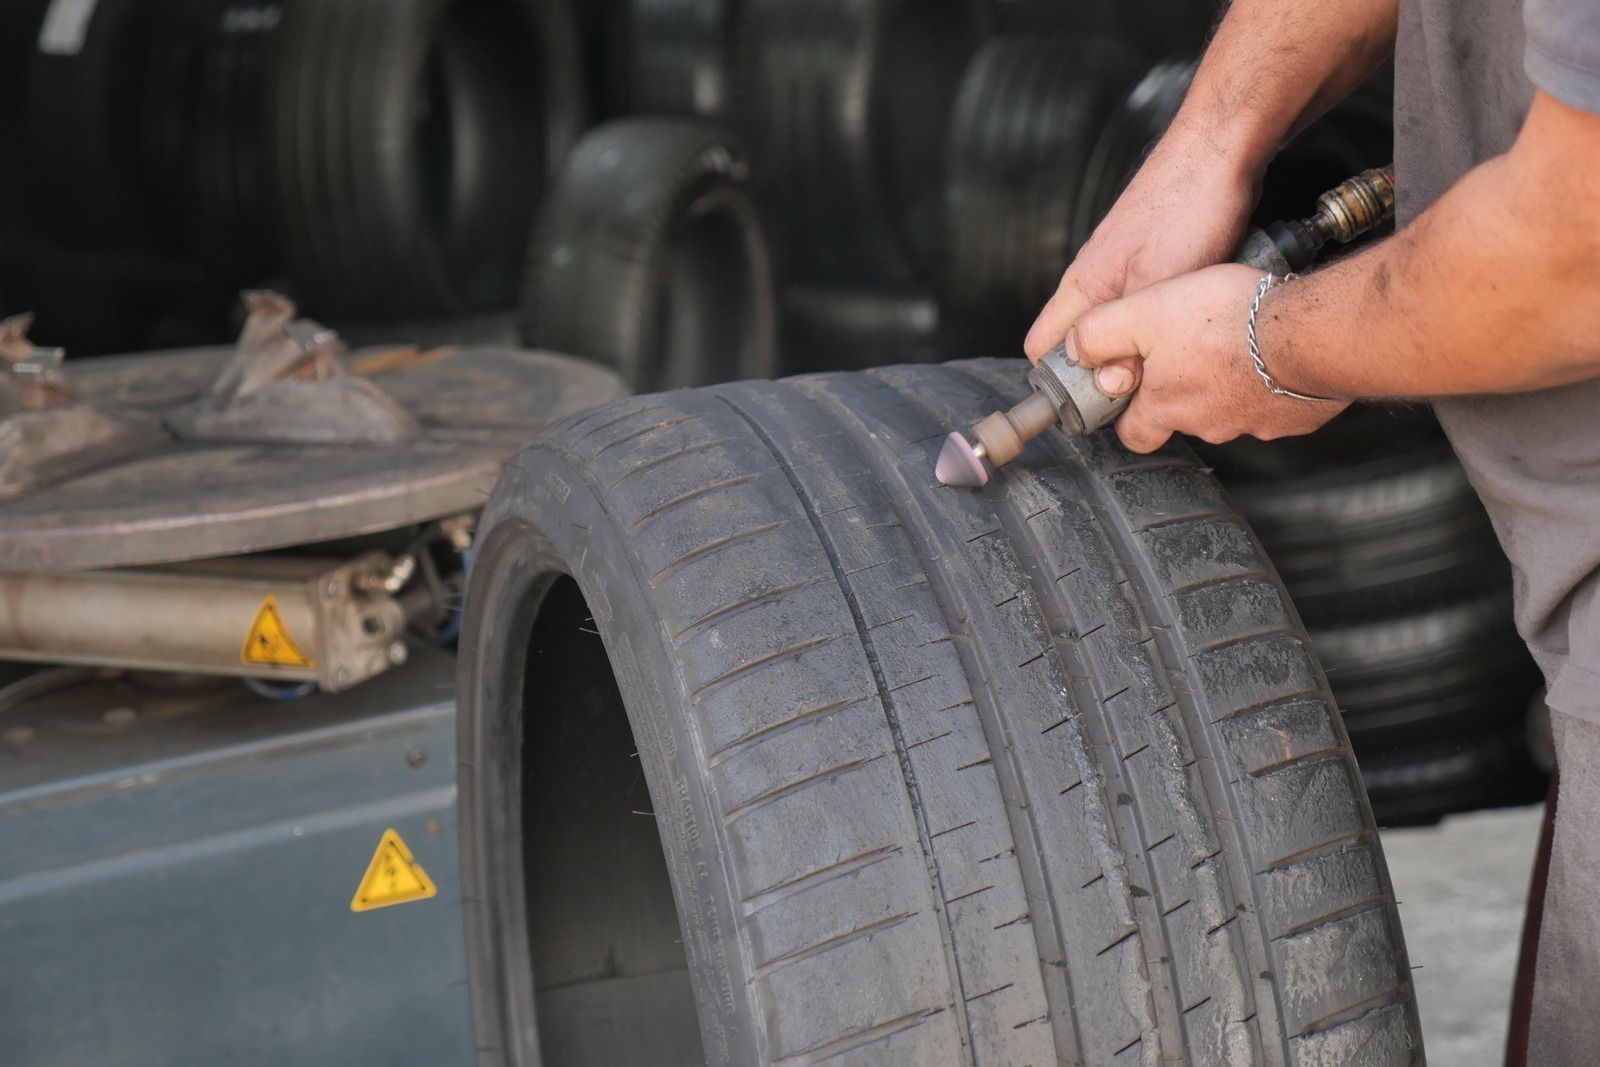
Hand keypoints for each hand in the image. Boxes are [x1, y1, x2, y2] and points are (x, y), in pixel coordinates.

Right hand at [1024, 121, 1259, 372]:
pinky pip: (1143, 310)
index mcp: (1083, 287)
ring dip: (1136, 350)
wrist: (1222, 149)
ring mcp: (1124, 270)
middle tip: (1142, 391)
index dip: (1060, 383)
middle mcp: (1096, 280)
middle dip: (1105, 371)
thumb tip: (1112, 384)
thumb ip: (1131, 336)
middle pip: (1081, 344)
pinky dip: (1160, 327)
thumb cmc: (1187, 203)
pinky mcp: (1154, 262)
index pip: (1042, 349)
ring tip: (1170, 362)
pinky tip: (1190, 328)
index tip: (1093, 406)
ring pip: (1115, 328)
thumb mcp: (1160, 284)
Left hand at [1066, 263, 1348, 452]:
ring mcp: (1257, 425)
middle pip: (1183, 417)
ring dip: (1229, 381)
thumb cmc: (1230, 320)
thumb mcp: (1142, 313)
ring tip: (1235, 340)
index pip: (1134, 434)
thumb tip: (1075, 351)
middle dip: (1183, 389)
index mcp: (1167, 407)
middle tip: (1191, 349)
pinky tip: (1274, 352)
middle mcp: (1209, 424)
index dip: (1129, 413)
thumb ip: (1100, 334)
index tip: (1132, 388)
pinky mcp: (1296, 416)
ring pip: (1231, 409)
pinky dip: (1272, 382)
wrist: (1311, 330)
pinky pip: (1277, 403)